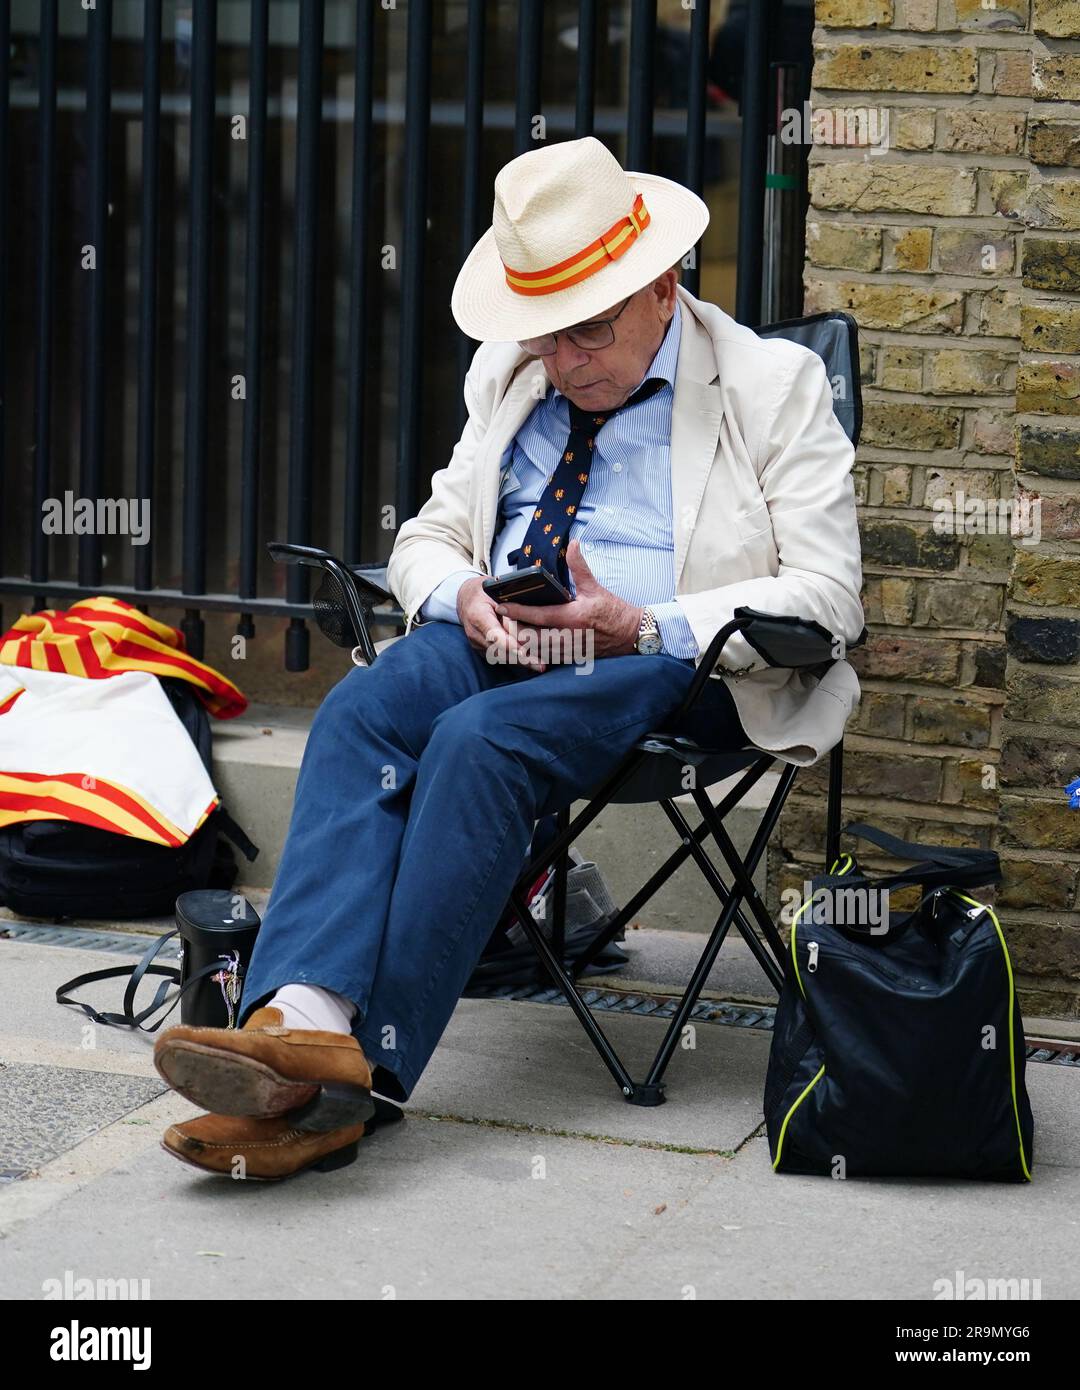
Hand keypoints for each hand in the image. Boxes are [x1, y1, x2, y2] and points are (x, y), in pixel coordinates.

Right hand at [457, 576, 546, 671]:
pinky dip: (516, 660)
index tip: (523, 652)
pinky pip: (500, 657)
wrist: (466, 599)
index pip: (494, 633)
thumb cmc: (484, 591)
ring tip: (540, 666)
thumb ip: (510, 604)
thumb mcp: (496, 591)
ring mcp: (477, 644)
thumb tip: (529, 614)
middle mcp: (475, 633)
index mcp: (477, 615)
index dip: (509, 644)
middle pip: (499, 650)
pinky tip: (532, 663)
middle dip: (521, 658)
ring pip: (501, 657)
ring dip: (521, 662)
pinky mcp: (481, 650)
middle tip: (540, 665)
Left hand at [496, 540, 642, 660]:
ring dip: (521, 641)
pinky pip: (546, 658)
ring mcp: (569, 650)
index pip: (538, 615)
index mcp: (572, 617)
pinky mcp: (571, 659)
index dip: (517, 611)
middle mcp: (569, 637)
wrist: (631, 635)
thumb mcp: (595, 587)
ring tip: (509, 629)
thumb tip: (573, 544)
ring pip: (536, 650)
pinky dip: (533, 651)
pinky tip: (526, 643)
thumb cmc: (614, 612)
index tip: (501, 605)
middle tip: (502, 618)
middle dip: (514, 629)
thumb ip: (580, 567)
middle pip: (531, 637)